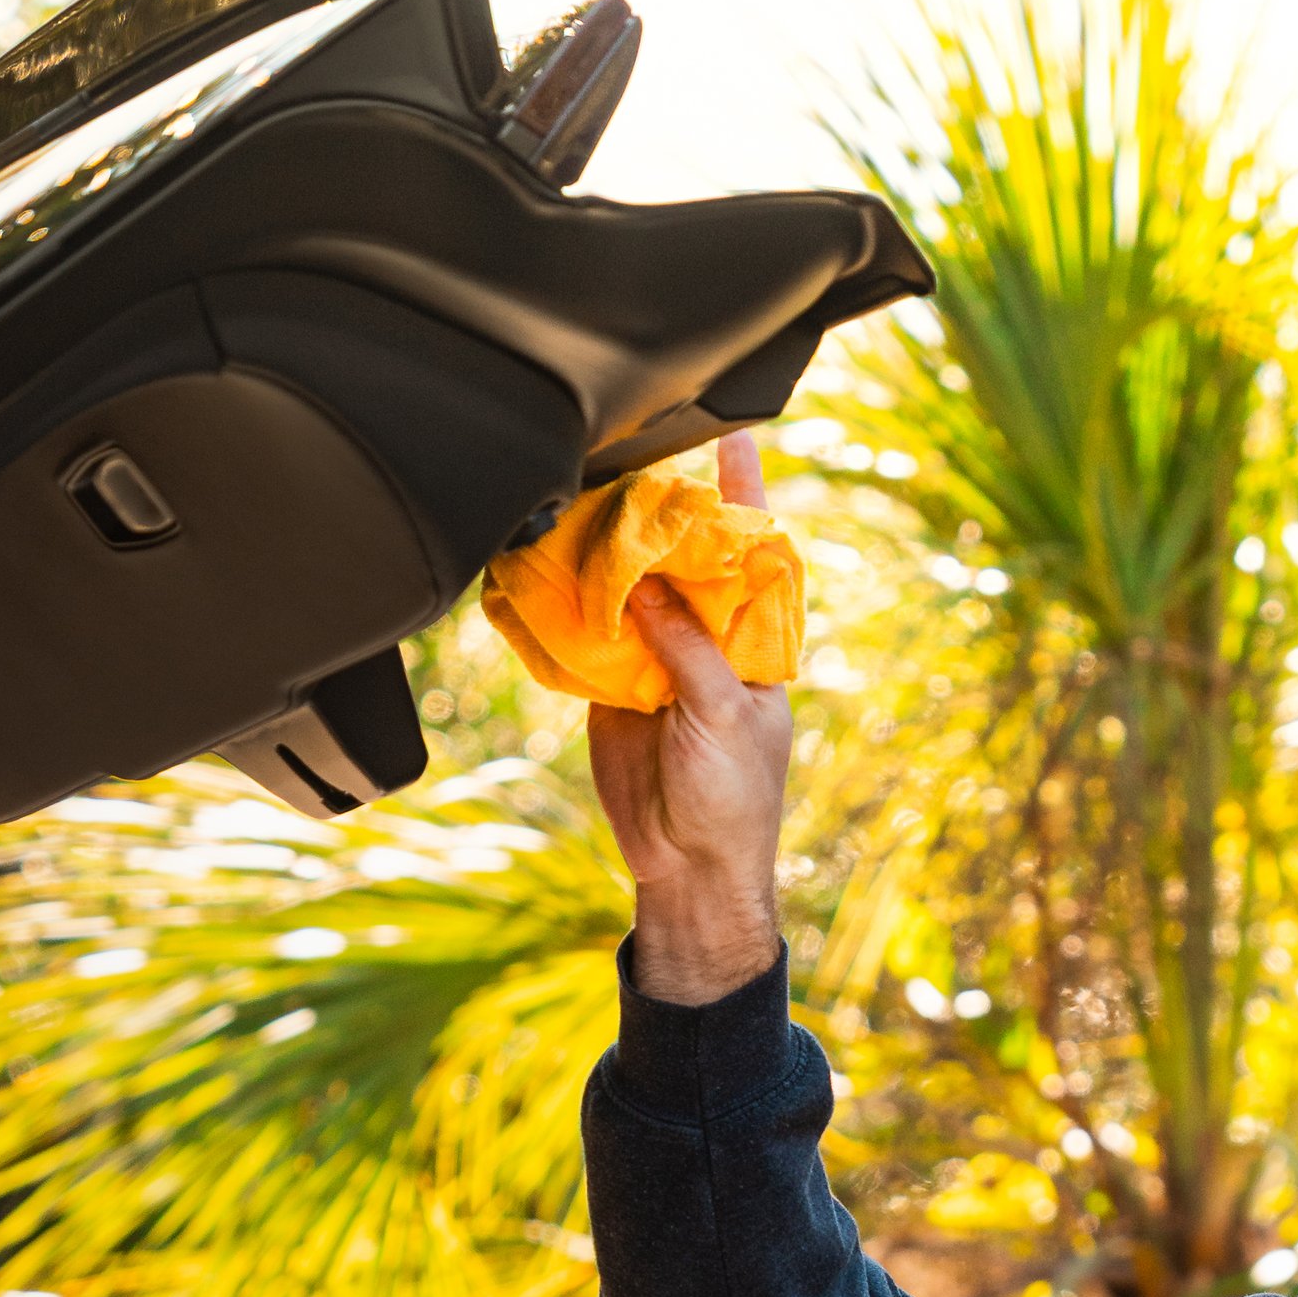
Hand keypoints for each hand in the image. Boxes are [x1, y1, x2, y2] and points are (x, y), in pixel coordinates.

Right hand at [588, 430, 793, 1005]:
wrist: (687, 866)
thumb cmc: (732, 796)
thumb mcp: (722, 716)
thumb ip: (689, 649)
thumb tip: (648, 584)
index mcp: (752, 639)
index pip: (752, 550)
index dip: (744, 493)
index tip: (736, 430)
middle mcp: (706, 636)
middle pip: (681, 555)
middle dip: (658, 509)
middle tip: (627, 451)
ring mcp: (657, 655)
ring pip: (629, 586)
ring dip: (605, 549)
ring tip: (578, 491)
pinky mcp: (611, 682)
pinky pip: (588, 631)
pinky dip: (568, 603)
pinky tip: (544, 562)